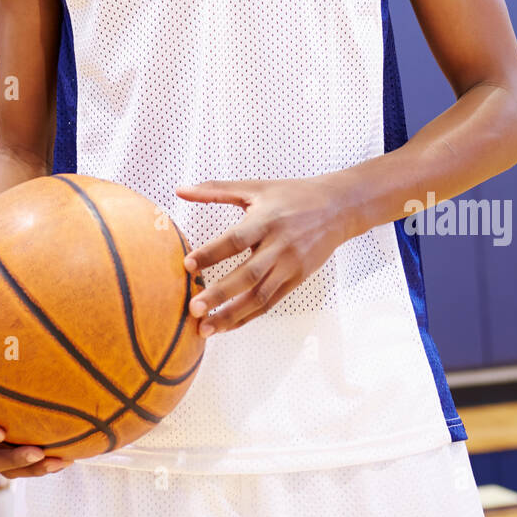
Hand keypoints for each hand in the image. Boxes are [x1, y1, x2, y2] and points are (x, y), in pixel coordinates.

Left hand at [175, 177, 350, 335]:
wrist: (337, 208)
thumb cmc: (292, 195)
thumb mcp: (255, 187)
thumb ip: (215, 190)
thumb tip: (179, 190)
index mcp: (266, 220)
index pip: (236, 240)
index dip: (212, 253)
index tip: (187, 264)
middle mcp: (279, 245)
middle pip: (247, 275)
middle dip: (219, 294)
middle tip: (193, 308)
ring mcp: (290, 265)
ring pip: (259, 296)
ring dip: (231, 315)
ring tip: (205, 328)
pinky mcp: (297, 279)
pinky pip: (270, 303)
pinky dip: (247, 316)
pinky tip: (226, 325)